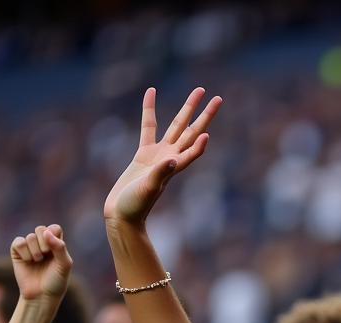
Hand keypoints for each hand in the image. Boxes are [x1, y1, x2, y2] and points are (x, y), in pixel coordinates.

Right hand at [10, 224, 72, 304]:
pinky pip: (18, 242)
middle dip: (44, 243)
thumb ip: (60, 247)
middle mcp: (43, 244)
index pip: (54, 228)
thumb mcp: (64, 265)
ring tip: (38, 261)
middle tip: (46, 256)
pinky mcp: (17, 251)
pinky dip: (24, 252)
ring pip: (30, 237)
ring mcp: (29, 247)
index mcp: (57, 245)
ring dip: (35, 251)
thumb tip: (47, 232)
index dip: (54, 235)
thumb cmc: (56, 281)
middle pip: (41, 229)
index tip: (56, 248)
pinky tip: (28, 261)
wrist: (41, 295)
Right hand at [104, 87, 221, 225]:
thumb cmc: (135, 206)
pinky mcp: (144, 154)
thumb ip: (160, 174)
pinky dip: (149, 110)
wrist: (122, 213)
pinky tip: (151, 92)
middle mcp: (171, 158)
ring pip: (176, 126)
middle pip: (192, 132)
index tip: (208, 132)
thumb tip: (172, 160)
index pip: (193, 151)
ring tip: (199, 91)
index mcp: (174, 168)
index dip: (200, 144)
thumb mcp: (149, 189)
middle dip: (204, 115)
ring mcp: (159, 155)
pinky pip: (149, 126)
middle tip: (217, 98)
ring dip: (188, 110)